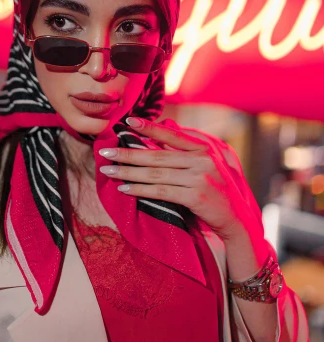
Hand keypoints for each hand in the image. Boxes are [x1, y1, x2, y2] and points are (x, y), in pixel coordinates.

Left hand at [98, 117, 261, 241]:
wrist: (236, 220)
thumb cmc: (216, 191)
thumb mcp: (206, 165)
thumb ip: (186, 149)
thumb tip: (164, 128)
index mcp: (204, 148)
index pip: (171, 134)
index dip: (149, 127)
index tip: (128, 121)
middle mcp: (202, 160)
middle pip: (157, 155)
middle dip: (128, 154)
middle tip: (105, 152)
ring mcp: (199, 178)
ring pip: (155, 174)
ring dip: (128, 173)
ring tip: (108, 171)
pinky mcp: (196, 196)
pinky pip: (161, 191)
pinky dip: (140, 190)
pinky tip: (125, 189)